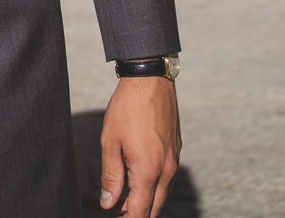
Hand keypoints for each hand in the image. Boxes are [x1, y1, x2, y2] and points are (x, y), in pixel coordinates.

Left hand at [98, 76, 180, 215]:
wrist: (150, 80)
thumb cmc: (127, 108)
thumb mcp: (110, 142)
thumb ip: (111, 176)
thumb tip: (108, 203)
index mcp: (148, 170)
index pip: (140, 211)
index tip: (114, 217)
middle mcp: (166, 169)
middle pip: (154, 208)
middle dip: (137, 214)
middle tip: (118, 212)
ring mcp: (174, 159)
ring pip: (163, 194)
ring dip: (146, 202)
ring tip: (124, 200)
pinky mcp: (176, 149)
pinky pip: (167, 178)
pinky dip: (154, 187)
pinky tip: (139, 181)